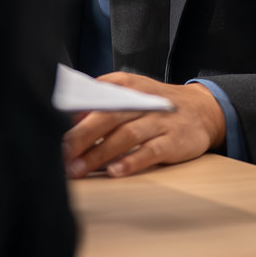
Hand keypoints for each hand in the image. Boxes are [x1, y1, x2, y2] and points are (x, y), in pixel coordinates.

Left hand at [62, 74, 225, 177]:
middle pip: (107, 118)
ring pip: (125, 136)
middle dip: (80, 138)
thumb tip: (67, 118)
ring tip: (78, 169)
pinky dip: (132, 161)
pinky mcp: (174, 141)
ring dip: (99, 154)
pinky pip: (151, 152)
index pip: (95, 97)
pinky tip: (114, 171)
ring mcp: (160, 121)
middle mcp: (142, 101)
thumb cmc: (156, 105)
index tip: (51, 130)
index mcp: (126, 85)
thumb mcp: (131, 92)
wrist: (203, 110)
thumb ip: (102, 100)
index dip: (73, 114)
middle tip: (59, 155)